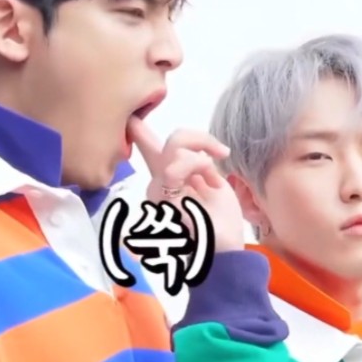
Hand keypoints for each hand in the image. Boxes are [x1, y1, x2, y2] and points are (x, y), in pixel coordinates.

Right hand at [128, 117, 245, 252]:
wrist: (225, 245)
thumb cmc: (220, 217)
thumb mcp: (212, 180)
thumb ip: (198, 160)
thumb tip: (198, 147)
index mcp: (167, 174)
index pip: (144, 142)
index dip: (138, 126)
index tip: (135, 116)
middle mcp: (158, 181)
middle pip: (171, 139)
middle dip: (200, 139)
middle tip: (221, 153)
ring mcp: (158, 190)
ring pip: (173, 148)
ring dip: (202, 159)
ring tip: (214, 181)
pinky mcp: (163, 197)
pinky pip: (174, 167)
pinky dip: (196, 165)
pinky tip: (209, 181)